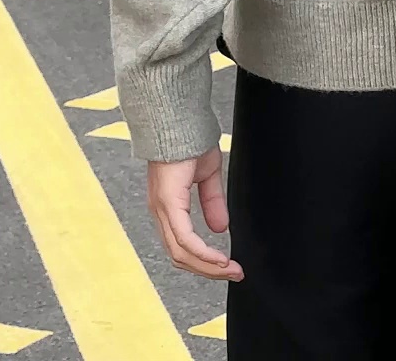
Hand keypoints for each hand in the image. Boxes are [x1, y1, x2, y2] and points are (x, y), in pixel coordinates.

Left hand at [147, 146, 244, 281]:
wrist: (179, 121)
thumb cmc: (189, 141)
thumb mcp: (207, 175)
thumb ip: (211, 202)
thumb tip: (220, 229)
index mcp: (168, 207)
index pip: (181, 245)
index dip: (204, 260)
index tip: (229, 266)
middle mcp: (161, 212)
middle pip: (180, 256)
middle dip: (209, 270)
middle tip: (234, 274)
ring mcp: (162, 209)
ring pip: (181, 253)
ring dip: (207, 266)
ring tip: (231, 270)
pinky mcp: (168, 203)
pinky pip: (184, 238)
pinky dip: (203, 253)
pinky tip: (219, 259)